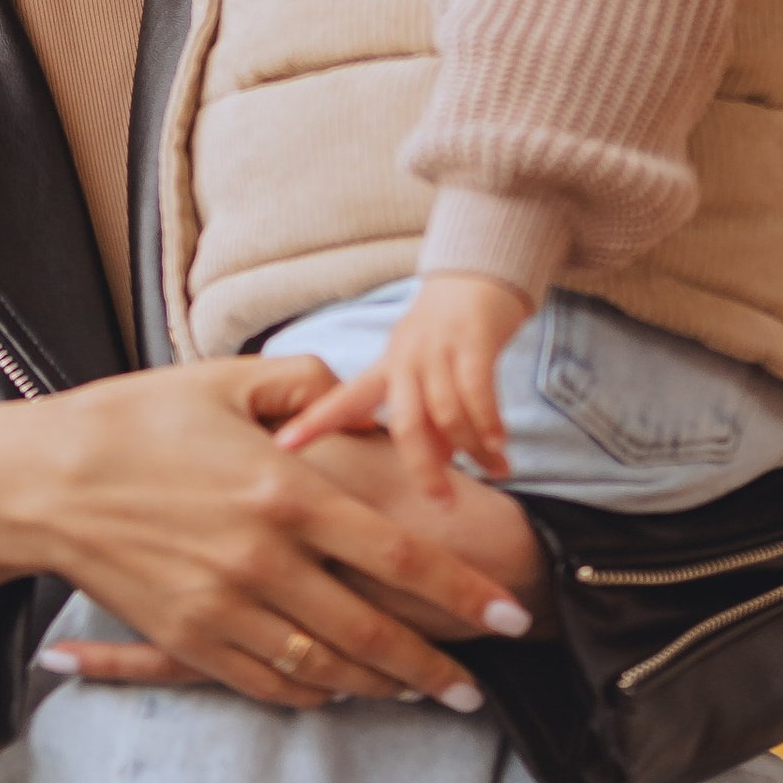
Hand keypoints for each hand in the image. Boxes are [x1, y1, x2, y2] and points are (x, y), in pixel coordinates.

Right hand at [51, 428, 543, 712]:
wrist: (40, 481)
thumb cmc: (132, 420)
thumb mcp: (224, 381)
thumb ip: (306, 386)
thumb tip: (360, 398)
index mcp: (285, 491)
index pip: (399, 554)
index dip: (464, 592)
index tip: (511, 615)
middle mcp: (263, 558)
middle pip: (373, 630)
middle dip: (436, 666)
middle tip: (476, 687)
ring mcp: (224, 606)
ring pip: (326, 667)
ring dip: (382, 686)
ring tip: (421, 694)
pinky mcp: (189, 637)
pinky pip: (268, 682)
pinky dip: (313, 693)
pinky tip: (339, 689)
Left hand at [275, 272, 533, 498]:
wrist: (478, 278)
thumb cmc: (447, 337)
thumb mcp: (425, 375)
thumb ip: (427, 419)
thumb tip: (439, 466)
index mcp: (384, 369)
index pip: (342, 400)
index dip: (312, 424)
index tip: (281, 448)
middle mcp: (404, 359)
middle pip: (405, 424)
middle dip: (424, 469)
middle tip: (442, 504)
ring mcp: (437, 349)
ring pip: (446, 412)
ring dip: (473, 447)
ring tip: (497, 471)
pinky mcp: (473, 340)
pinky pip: (477, 390)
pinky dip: (488, 422)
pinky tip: (501, 445)